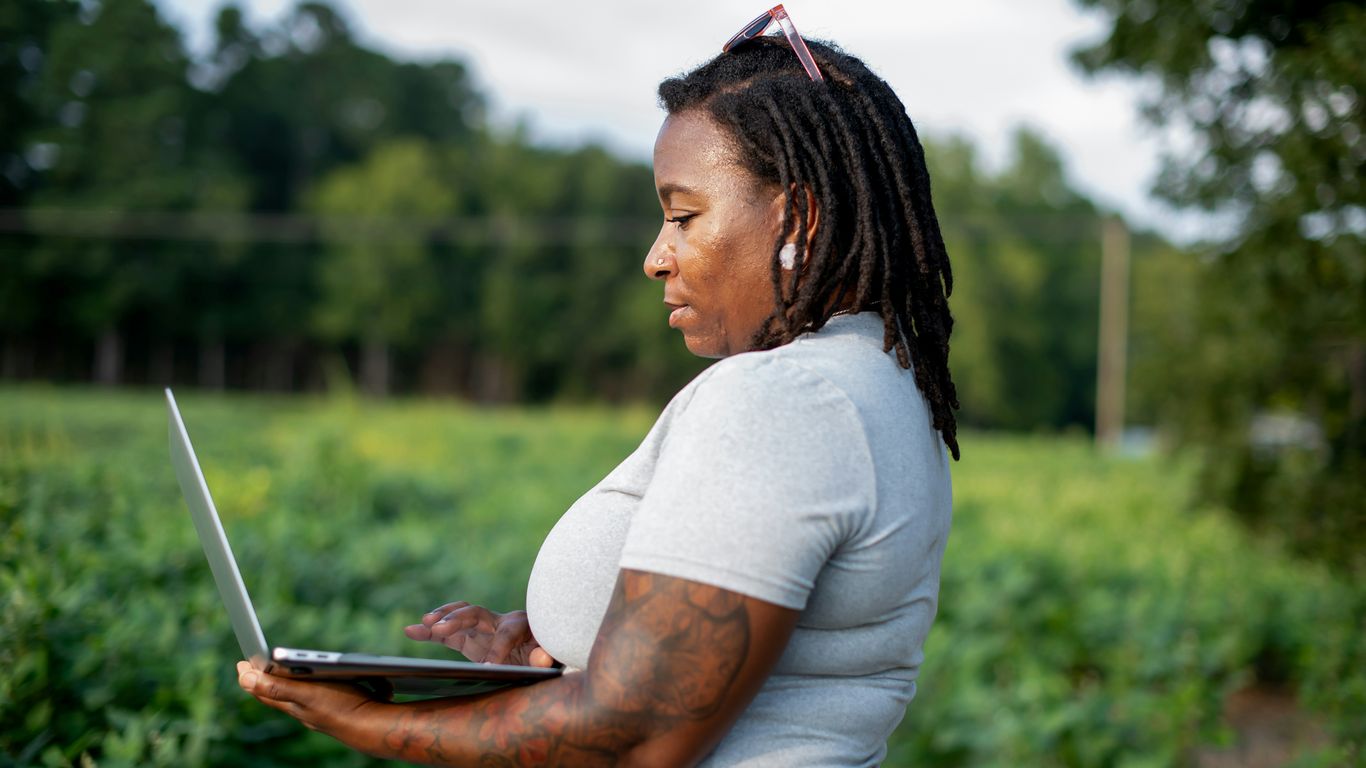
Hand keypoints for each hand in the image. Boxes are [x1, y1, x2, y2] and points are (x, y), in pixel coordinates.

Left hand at [235, 660, 388, 745]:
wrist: (377, 726)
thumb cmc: (342, 708)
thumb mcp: (307, 693)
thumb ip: (277, 687)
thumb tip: (244, 678)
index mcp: (295, 705)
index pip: (265, 692)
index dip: (252, 678)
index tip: (241, 663)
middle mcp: (307, 710)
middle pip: (282, 694)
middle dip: (271, 679)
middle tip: (257, 668)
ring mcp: (325, 710)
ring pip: (306, 694)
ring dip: (297, 682)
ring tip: (287, 673)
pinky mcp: (344, 706)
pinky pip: (332, 693)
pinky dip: (330, 684)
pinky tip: (337, 679)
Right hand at [404, 602, 556, 667]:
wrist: (542, 652)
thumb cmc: (548, 655)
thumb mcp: (553, 658)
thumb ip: (546, 658)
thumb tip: (540, 658)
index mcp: (521, 625)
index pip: (507, 633)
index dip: (499, 648)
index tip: (489, 666)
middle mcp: (500, 621)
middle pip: (476, 614)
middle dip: (459, 619)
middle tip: (442, 629)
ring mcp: (483, 629)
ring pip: (458, 617)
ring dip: (441, 619)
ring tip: (424, 624)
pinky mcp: (471, 639)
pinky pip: (448, 632)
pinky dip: (430, 631)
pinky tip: (411, 630)